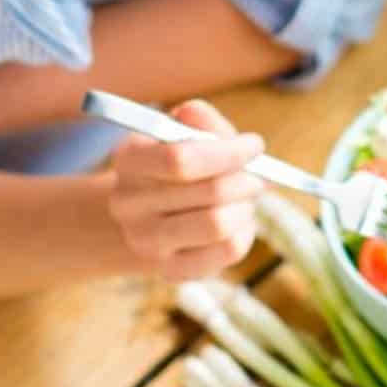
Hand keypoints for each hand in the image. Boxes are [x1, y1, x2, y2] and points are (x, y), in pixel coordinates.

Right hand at [106, 99, 265, 281]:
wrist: (152, 213)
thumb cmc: (178, 165)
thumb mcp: (184, 131)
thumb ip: (197, 118)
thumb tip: (197, 115)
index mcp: (129, 160)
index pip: (179, 159)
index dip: (227, 152)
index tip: (255, 144)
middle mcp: (128, 204)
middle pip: (208, 193)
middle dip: (245, 179)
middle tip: (258, 173)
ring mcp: (145, 243)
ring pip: (219, 225)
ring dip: (245, 206)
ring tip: (245, 197)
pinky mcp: (170, 271)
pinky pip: (227, 251)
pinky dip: (244, 231)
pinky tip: (236, 220)